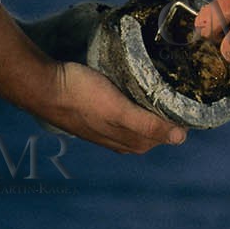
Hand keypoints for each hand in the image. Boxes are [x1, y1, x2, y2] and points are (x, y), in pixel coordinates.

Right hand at [0, 6, 185, 153]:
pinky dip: (129, 105)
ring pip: (133, 122)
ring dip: (146, 111)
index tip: (187, 102)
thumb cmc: (81, 96)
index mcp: (127, 142)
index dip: (175, 123)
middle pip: (149, 130)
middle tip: (176, 93)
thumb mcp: (119, 110)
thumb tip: (181, 137)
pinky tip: (129, 92)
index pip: (162, 136)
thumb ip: (148, 124)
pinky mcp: (91, 113)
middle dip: (163, 118)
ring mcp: (102, 127)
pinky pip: (118, 113)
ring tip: (158, 91)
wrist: (42, 86)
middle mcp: (116, 139)